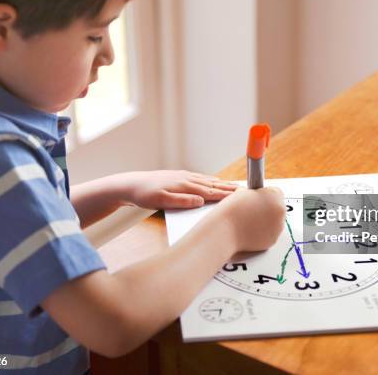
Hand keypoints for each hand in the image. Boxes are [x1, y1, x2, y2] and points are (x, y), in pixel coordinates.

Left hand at [118, 170, 237, 209]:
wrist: (132, 184)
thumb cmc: (145, 195)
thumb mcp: (161, 201)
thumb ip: (182, 201)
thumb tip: (200, 200)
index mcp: (185, 186)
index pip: (210, 191)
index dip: (225, 195)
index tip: (240, 197)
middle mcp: (187, 179)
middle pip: (212, 184)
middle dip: (229, 188)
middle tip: (245, 191)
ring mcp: (184, 177)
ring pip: (208, 180)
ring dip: (222, 183)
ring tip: (235, 187)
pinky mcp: (179, 177)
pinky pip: (200, 178)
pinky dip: (211, 180)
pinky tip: (214, 181)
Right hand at [209, 187, 285, 252]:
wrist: (225, 230)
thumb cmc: (232, 211)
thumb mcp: (243, 192)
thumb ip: (255, 193)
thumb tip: (255, 196)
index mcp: (275, 198)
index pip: (276, 192)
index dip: (266, 195)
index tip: (259, 198)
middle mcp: (280, 213)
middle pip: (277, 207)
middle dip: (267, 208)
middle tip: (252, 210)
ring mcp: (277, 229)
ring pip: (274, 221)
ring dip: (265, 220)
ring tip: (249, 221)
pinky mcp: (272, 241)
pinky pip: (269, 233)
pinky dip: (262, 232)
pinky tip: (250, 230)